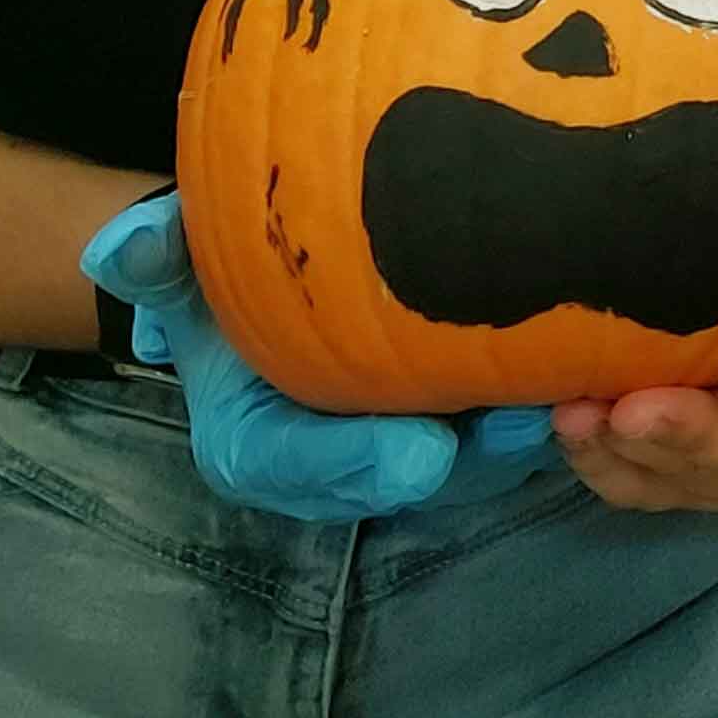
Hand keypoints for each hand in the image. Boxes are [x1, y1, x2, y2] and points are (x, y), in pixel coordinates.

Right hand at [80, 194, 558, 522]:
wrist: (262, 267)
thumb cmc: (220, 266)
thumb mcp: (176, 259)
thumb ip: (153, 254)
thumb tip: (122, 243)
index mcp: (259, 438)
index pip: (302, 467)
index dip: (358, 465)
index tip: (420, 451)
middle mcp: (334, 456)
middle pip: (405, 475)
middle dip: (468, 454)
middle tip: (523, 418)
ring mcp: (401, 435)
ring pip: (470, 455)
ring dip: (523, 426)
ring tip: (576, 384)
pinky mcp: (458, 407)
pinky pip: (501, 416)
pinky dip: (543, 391)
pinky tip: (595, 350)